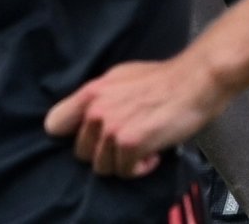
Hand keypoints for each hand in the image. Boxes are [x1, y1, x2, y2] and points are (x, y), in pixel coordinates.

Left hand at [44, 56, 230, 178]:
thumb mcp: (120, 78)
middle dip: (103, 153)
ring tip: (143, 146)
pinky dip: (140, 168)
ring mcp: (112, 128)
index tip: (91, 137)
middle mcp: (96, 111)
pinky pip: (125, 172)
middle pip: (80, 153)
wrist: (195, 81)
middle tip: (127, 142)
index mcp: (91, 93)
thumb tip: (86, 116)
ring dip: (124, 162)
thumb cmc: (162, 79)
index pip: (54, 124)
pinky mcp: (130, 143)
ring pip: (102, 166)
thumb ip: (99, 98)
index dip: (71, 135)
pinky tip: (154, 152)